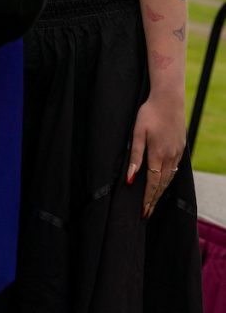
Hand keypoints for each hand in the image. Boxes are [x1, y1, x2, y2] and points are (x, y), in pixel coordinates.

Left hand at [125, 93, 185, 217]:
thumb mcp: (137, 132)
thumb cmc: (149, 113)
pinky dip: (169, 179)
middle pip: (162, 185)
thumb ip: (135, 156)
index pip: (152, 183)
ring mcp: (177, 152)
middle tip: (147, 213)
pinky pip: (175, 168)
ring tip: (154, 202)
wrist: (169, 98)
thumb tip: (130, 178)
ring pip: (170, 178)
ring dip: (162, 191)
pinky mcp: (181, 147)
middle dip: (154, 200)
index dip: (147, 199)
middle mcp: (170, 156)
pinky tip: (165, 182)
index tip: (143, 212)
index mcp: (157, 154)